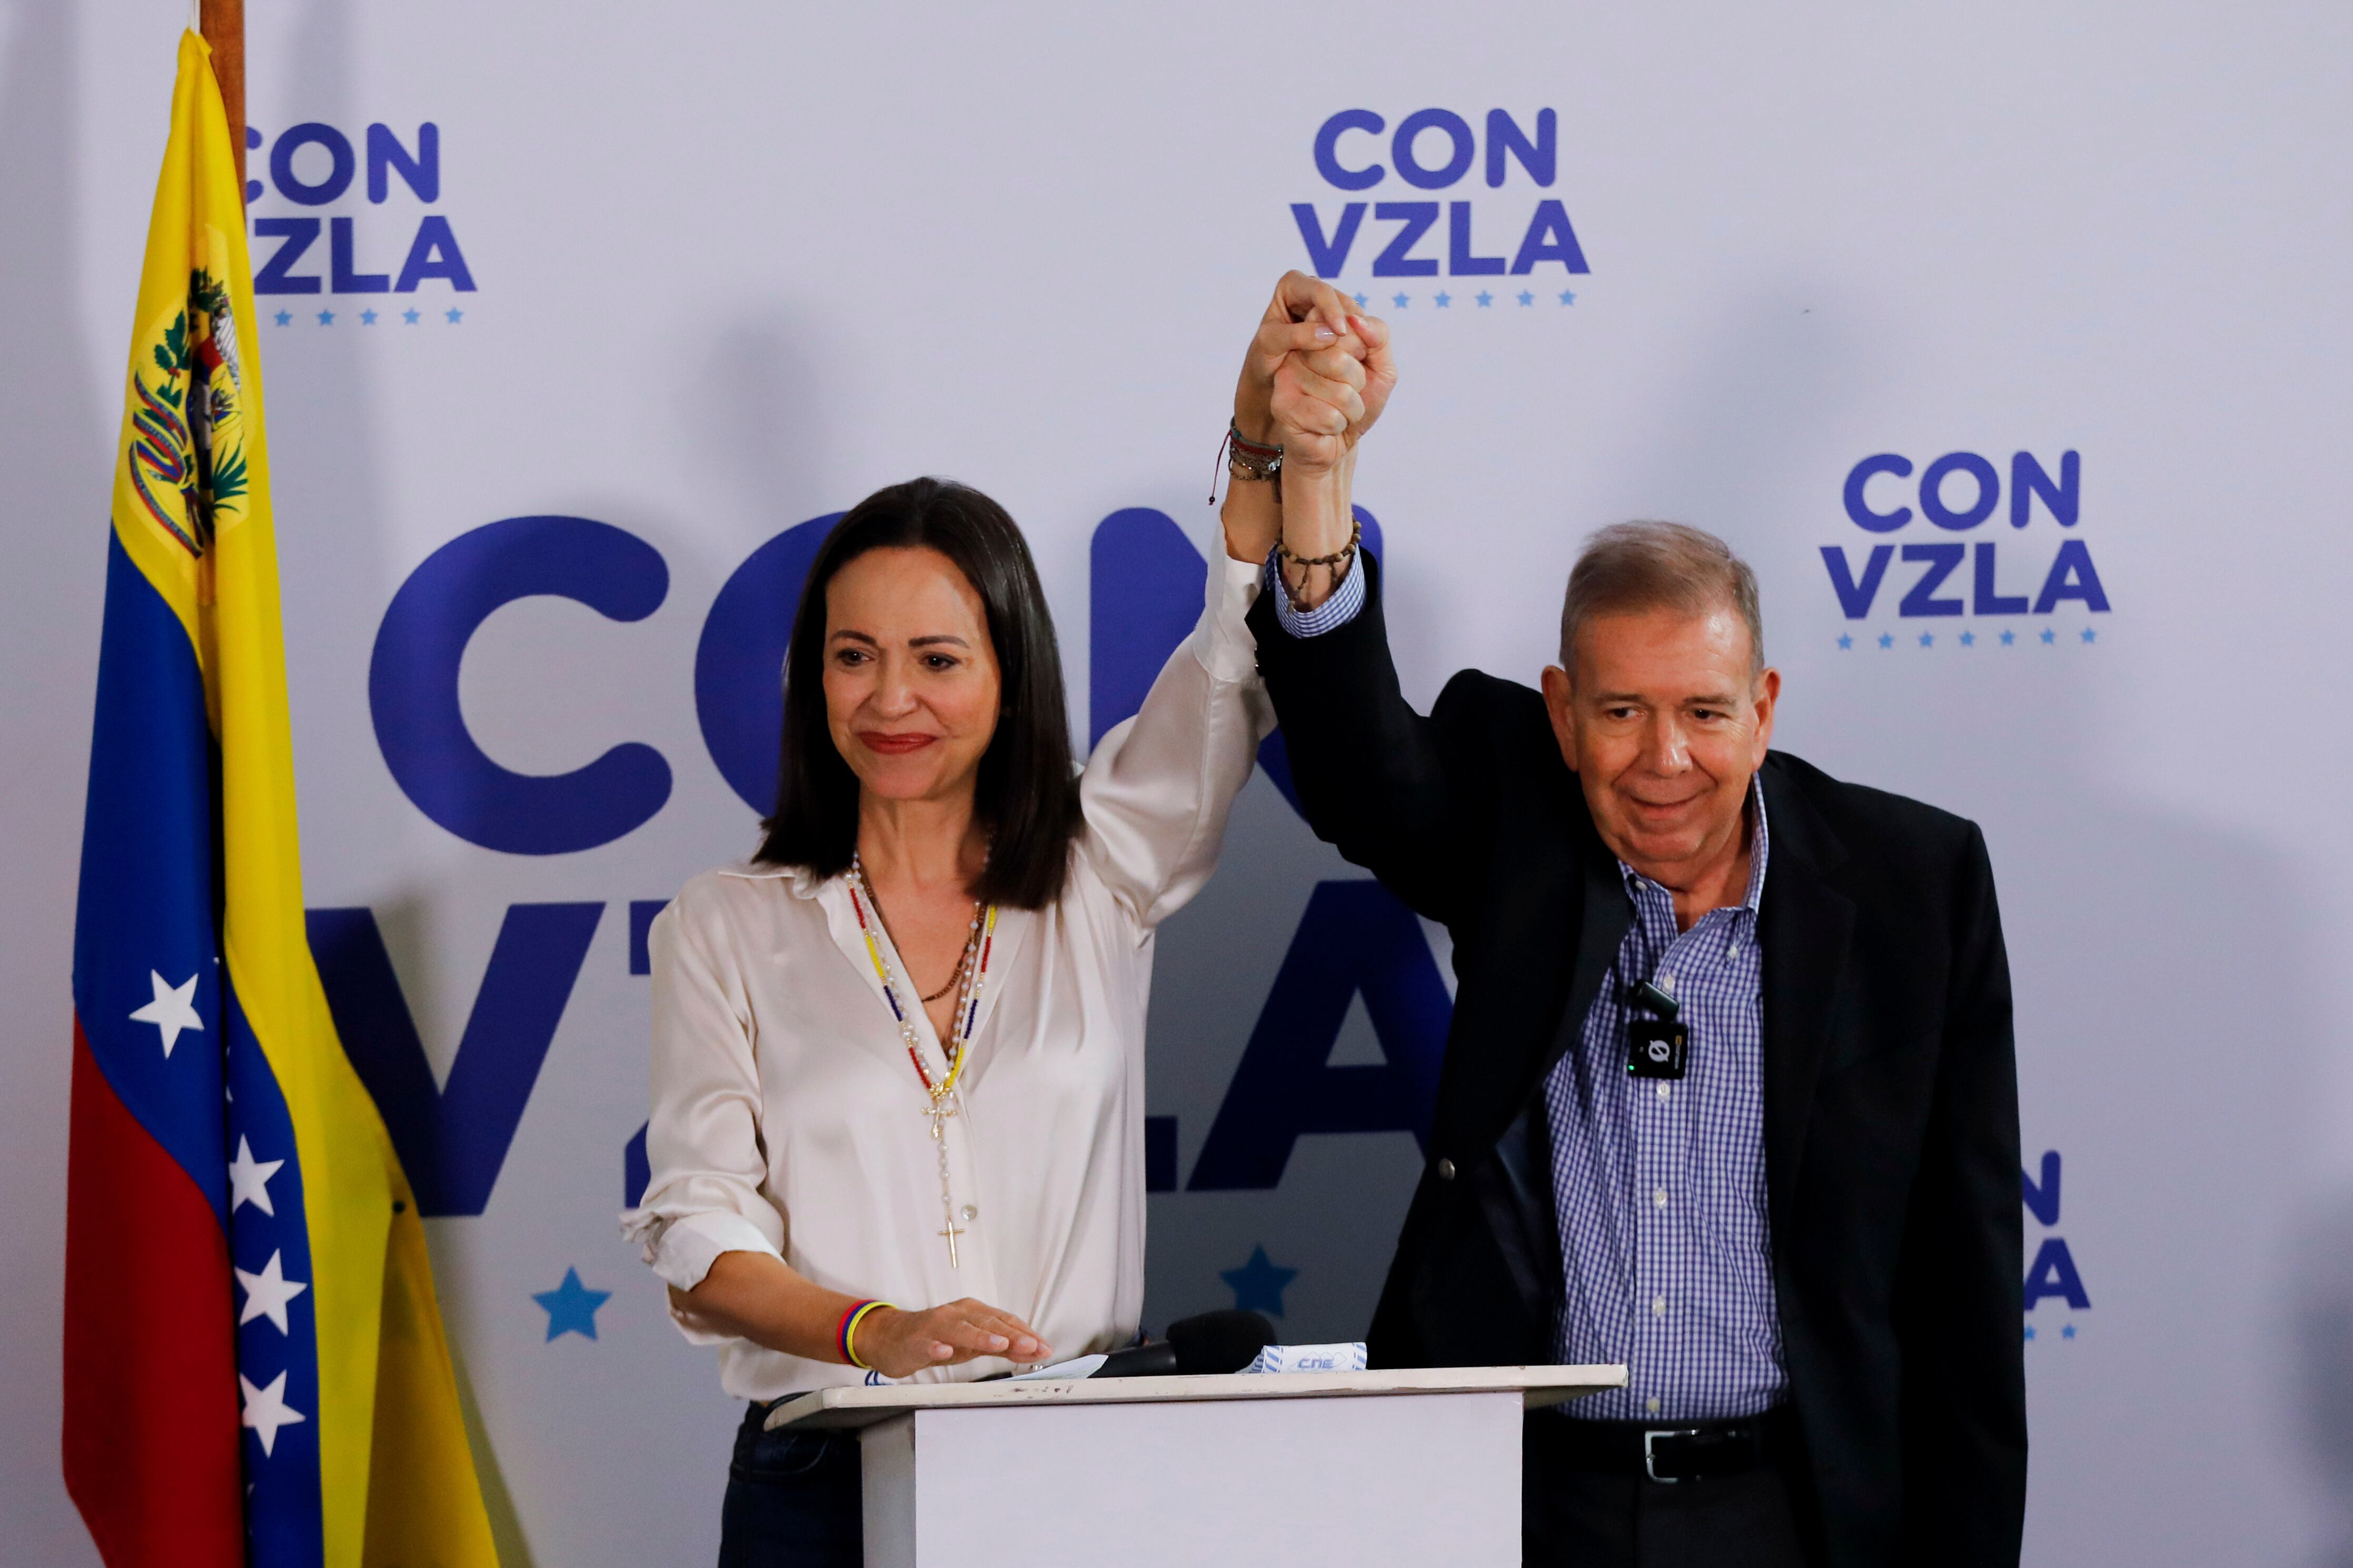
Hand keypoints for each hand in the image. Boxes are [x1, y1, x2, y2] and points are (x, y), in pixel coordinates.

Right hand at [852, 1297, 1052, 1377]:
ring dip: (981, 1336)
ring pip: (961, 1329)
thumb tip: (1033, 1350)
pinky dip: (938, 1346)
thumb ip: (1001, 1347)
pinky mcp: (917, 1340)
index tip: (1044, 1347)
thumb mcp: (972, 1343)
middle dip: (1012, 1335)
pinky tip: (945, 1351)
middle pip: (988, 1323)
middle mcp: (958, 1314)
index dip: (1026, 1334)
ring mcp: (936, 1325)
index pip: (1005, 1321)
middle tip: (1032, 1345)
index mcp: (974, 1312)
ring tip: (999, 1343)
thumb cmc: (938, 1338)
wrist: (894, 1338)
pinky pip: (928, 1343)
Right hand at [1233, 272, 1395, 448]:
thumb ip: (1378, 336)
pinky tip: (1326, 426)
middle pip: (1340, 360)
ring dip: (1351, 410)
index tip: (1357, 363)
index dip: (1362, 351)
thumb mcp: (1381, 367)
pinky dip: (1338, 426)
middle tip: (1347, 393)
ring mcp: (1286, 378)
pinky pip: (1329, 416)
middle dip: (1357, 384)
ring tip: (1338, 411)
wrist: (1340, 442)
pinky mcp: (1282, 406)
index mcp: (1318, 333)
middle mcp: (1296, 351)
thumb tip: (1355, 319)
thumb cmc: (1359, 401)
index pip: (1347, 327)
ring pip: (1340, 392)